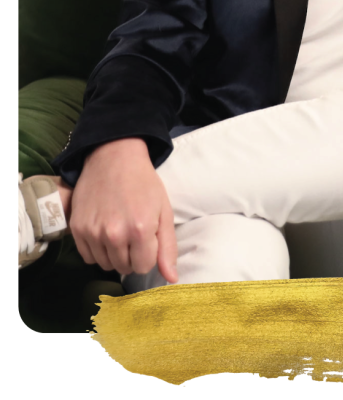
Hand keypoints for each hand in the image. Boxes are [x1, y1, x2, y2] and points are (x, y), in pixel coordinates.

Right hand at [69, 138, 177, 283]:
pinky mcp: (77, 228)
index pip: (143, 267)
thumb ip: (168, 247)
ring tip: (118, 230)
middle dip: (131, 255)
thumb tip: (172, 279)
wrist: (113, 157)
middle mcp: (114, 234)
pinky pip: (88, 257)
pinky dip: (96, 250)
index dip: (147, 254)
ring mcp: (93, 232)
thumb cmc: (144, 183)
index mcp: (140, 230)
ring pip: (105, 265)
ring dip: (113, 254)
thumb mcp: (163, 210)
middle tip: (132, 232)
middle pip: (124, 268)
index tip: (146, 237)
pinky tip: (103, 231)